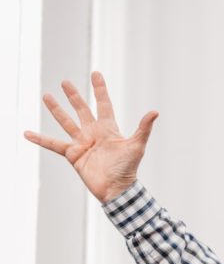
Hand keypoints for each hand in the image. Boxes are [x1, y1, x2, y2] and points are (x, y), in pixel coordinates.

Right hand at [24, 71, 157, 203]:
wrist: (116, 189)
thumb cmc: (128, 168)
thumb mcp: (136, 146)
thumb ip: (143, 128)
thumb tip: (155, 112)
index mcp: (109, 129)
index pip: (104, 104)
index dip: (99, 90)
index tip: (96, 74)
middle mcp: (94, 133)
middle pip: (82, 110)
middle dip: (74, 96)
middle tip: (65, 82)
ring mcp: (82, 143)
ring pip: (66, 122)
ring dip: (56, 110)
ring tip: (46, 96)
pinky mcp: (73, 154)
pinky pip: (53, 144)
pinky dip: (40, 139)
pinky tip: (27, 133)